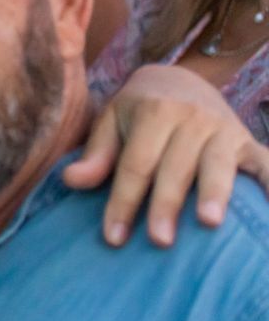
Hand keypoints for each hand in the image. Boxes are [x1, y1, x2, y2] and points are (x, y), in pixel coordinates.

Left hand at [63, 64, 268, 245]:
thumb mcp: (111, 122)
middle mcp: (192, 118)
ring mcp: (224, 129)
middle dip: (166, 205)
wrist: (179, 80)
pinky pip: (266, 164)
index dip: (123, 201)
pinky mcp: (249, 142)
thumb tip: (71, 180)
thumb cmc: (136, 112)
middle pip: (175, 168)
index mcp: (154, 113)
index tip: (113, 237)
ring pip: (218, 165)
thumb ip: (96, 154)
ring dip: (215, 194)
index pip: (135, 164)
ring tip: (209, 224)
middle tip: (159, 241)